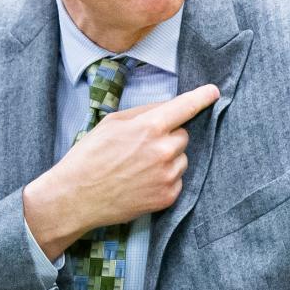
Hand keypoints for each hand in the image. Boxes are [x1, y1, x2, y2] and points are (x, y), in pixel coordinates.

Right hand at [23, 84, 219, 258]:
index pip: (185, 107)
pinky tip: (141, 182)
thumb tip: (168, 107)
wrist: (76, 197)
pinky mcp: (167, 197)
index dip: (201, 97)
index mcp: (150, 128)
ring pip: (182, 159)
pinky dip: (165, 179)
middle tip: (143, 146)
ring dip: (168, 159)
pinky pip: (177, 180)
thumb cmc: (90, 156)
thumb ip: (144, 112)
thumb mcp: (112, 123)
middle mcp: (164, 151)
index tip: (213, 92)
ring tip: (139, 166)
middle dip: (169, 137)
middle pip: (183, 136)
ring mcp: (167, 176)